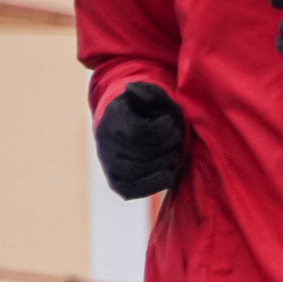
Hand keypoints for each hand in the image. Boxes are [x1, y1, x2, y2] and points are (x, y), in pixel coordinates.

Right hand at [96, 83, 187, 198]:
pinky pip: (134, 190)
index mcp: (113, 121)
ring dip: (165, 163)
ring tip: (172, 153)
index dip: (164, 129)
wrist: (130, 128)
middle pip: (145, 153)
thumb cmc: (148, 111)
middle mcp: (106, 146)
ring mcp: (110, 166)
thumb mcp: (151, 95)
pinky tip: (167, 171)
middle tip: (176, 140)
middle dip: (168, 146)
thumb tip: (131, 90)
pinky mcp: (118, 184)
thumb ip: (146, 92)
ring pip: (140, 172)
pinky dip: (155, 182)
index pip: (141, 132)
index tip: (170, 123)